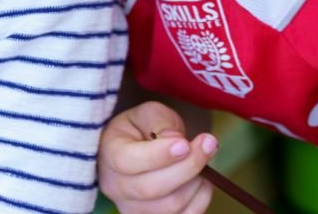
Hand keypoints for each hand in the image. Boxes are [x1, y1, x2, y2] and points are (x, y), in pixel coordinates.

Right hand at [98, 100, 218, 213]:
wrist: (139, 148)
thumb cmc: (142, 128)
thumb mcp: (147, 114)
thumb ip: (159, 123)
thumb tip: (177, 141)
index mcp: (108, 152)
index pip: (128, 160)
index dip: (158, 155)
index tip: (185, 143)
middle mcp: (114, 186)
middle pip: (153, 188)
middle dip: (187, 167)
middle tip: (209, 144)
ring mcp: (132, 209)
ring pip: (171, 206)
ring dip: (196, 182)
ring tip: (203, 158)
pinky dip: (200, 200)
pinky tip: (202, 180)